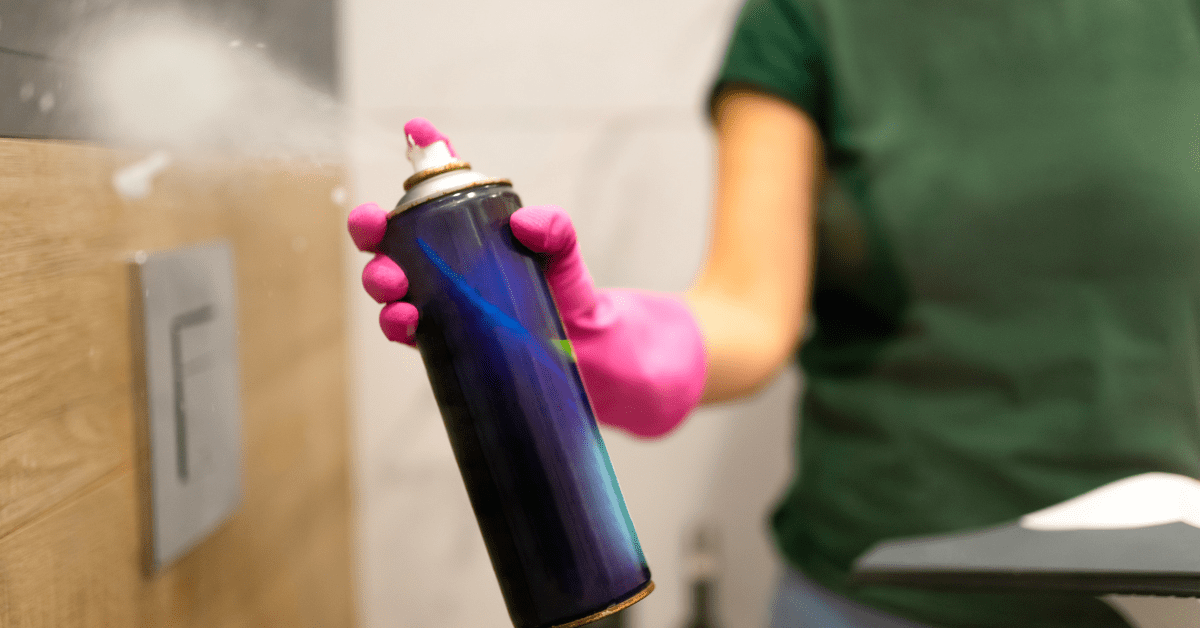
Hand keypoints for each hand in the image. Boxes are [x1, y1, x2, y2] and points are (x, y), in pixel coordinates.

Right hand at [347, 202, 707, 437]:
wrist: (608, 371)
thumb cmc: (583, 309)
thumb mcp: (571, 265)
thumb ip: (557, 235)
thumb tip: (527, 222)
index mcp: (471, 250)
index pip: (427, 215)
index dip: (404, 192)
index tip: (396, 160)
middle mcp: (452, 282)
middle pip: (396, 257)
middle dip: (376, 250)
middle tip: (382, 257)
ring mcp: (453, 319)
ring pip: (399, 301)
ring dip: (384, 295)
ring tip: (397, 297)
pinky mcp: (460, 356)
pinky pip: (420, 342)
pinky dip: (404, 331)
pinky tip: (407, 325)